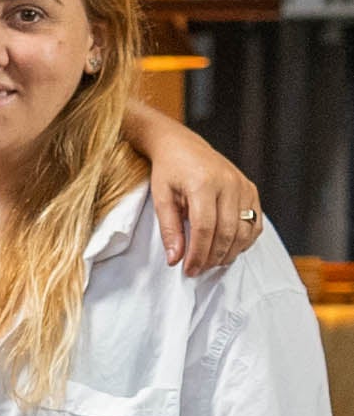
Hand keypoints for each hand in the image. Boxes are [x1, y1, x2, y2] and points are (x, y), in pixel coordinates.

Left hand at [143, 127, 262, 271]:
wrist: (182, 145)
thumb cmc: (169, 170)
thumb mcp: (161, 198)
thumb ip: (169, 229)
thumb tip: (175, 259)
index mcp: (204, 184)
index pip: (205, 229)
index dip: (198, 254)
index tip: (188, 270)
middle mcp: (229, 184)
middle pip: (227, 232)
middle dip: (213, 257)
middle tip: (198, 270)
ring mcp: (244, 186)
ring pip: (244, 230)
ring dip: (229, 252)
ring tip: (211, 262)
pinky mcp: (251, 190)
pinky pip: (255, 222)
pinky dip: (244, 240)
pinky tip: (228, 248)